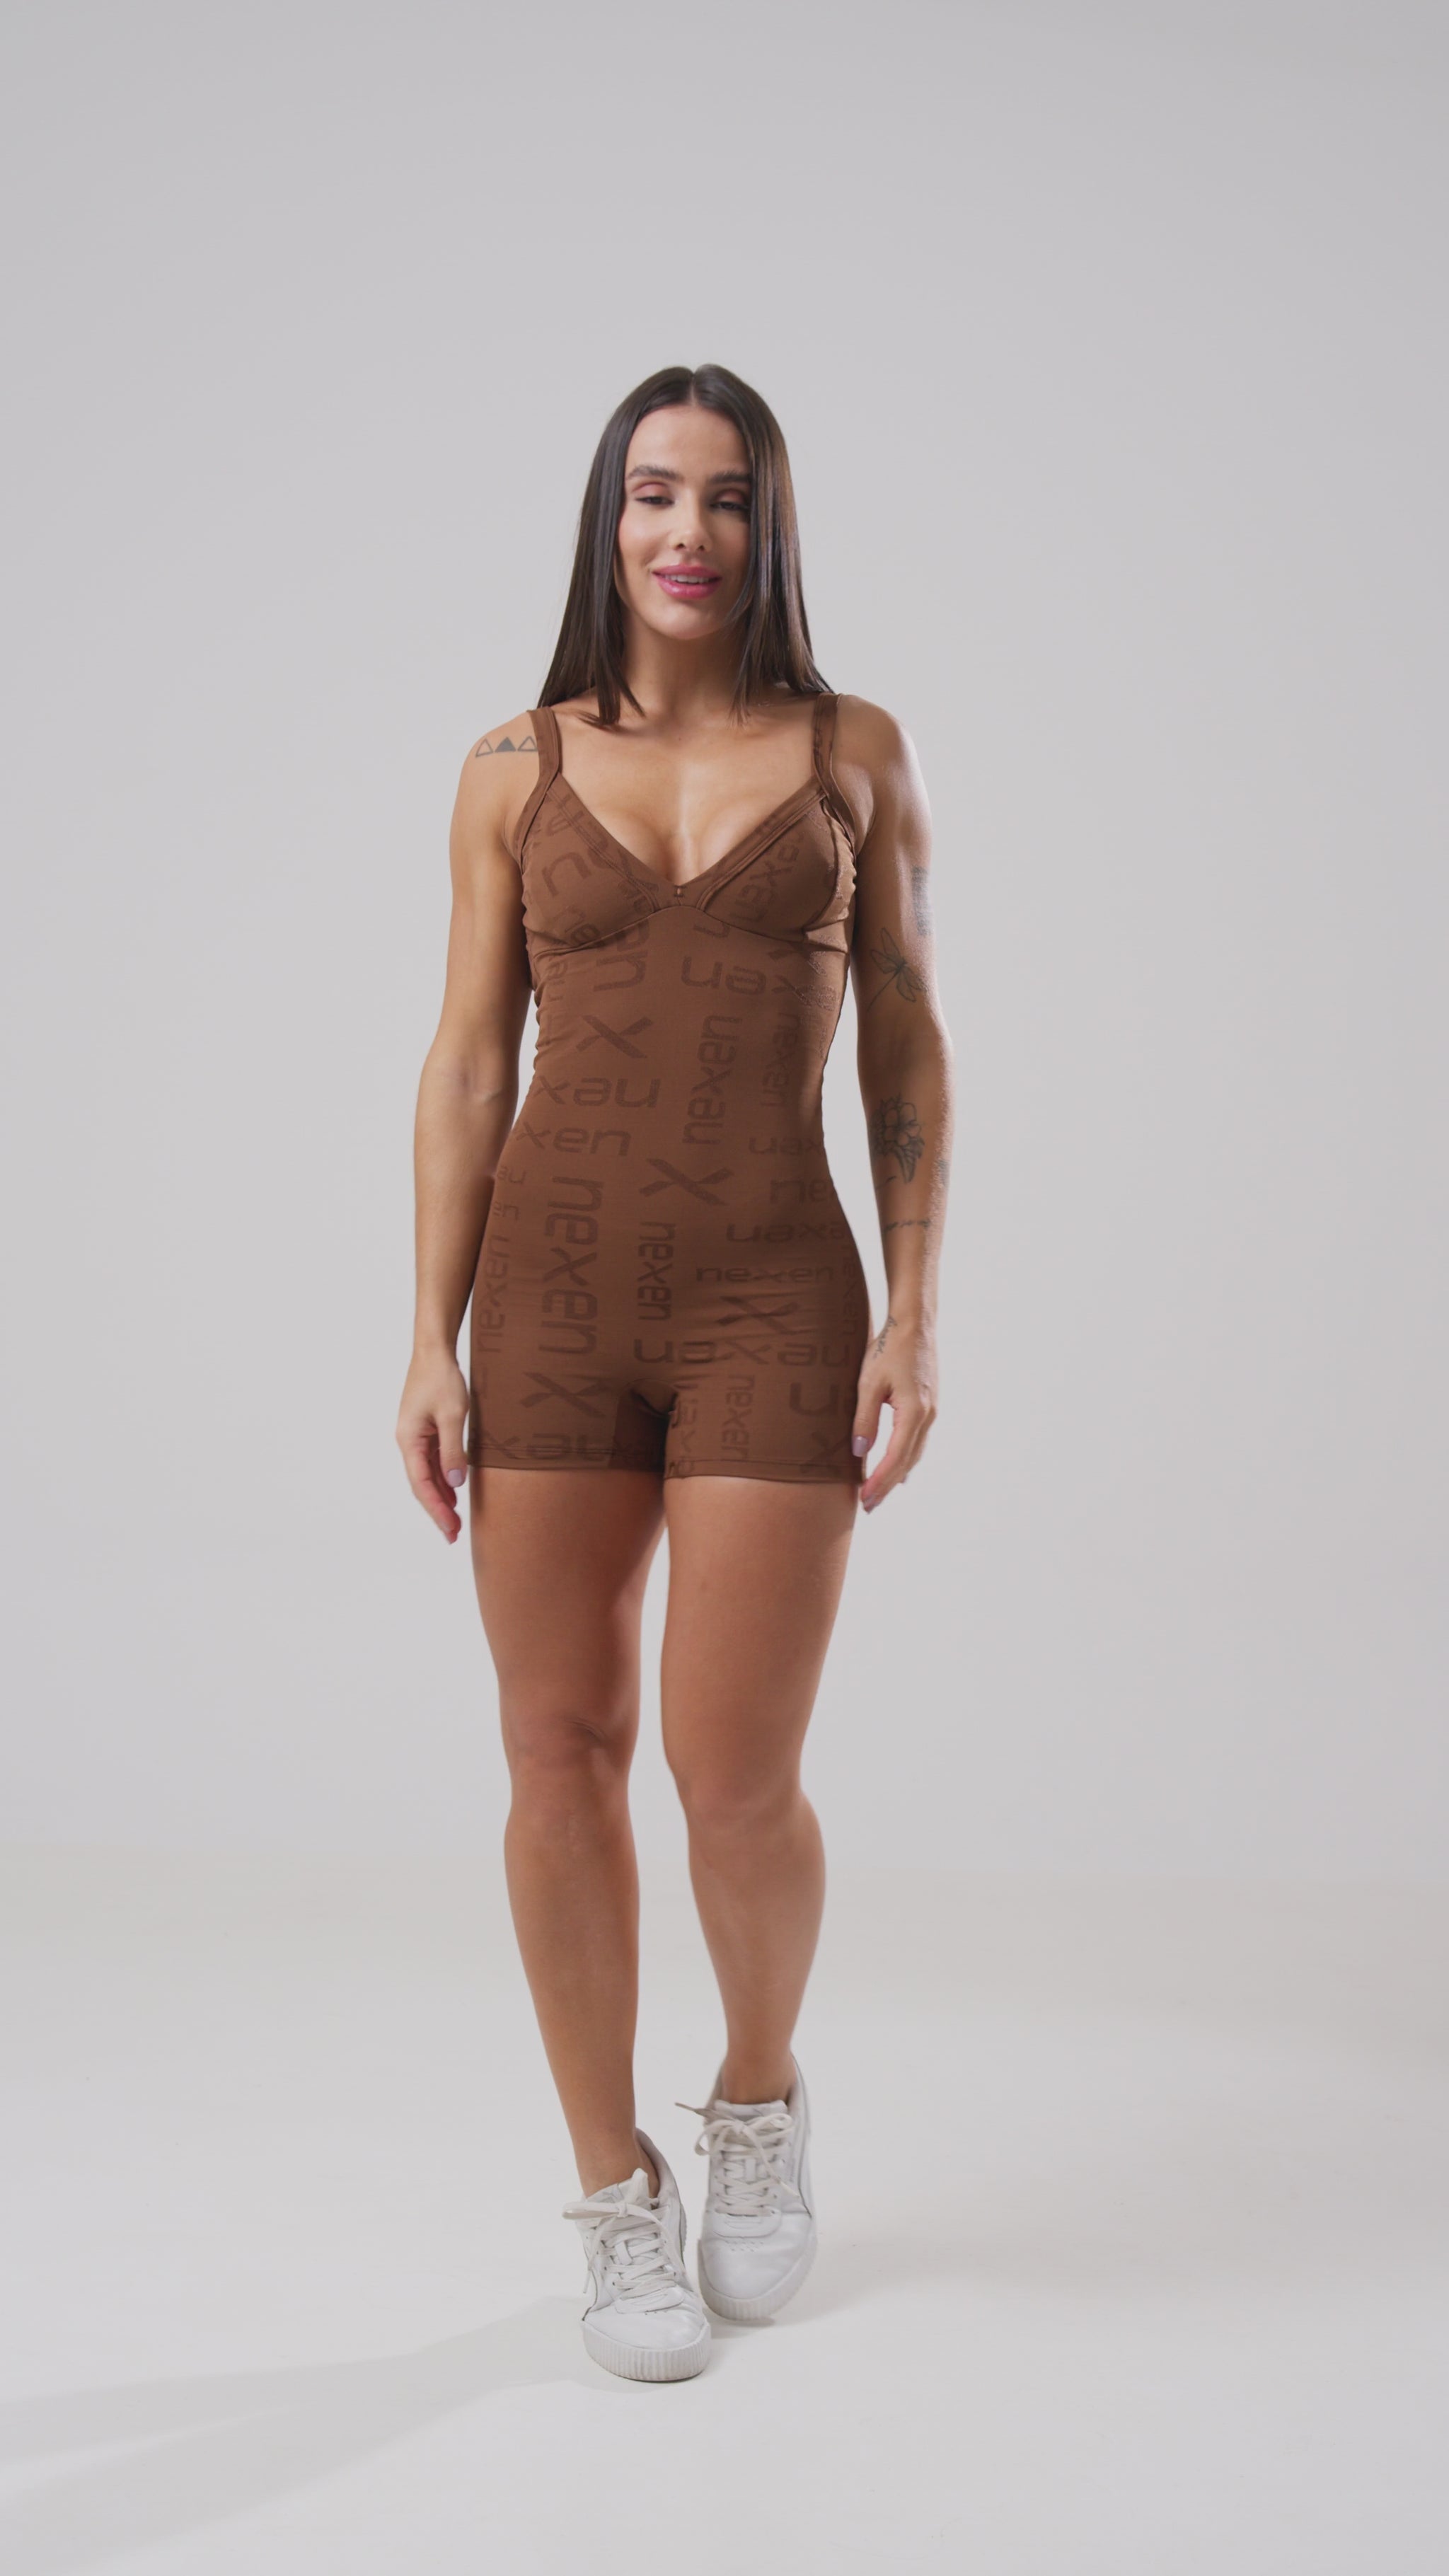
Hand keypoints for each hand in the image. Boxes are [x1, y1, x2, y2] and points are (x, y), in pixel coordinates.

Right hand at [396, 1349, 471, 1542]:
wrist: (433, 1351)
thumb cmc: (442, 1379)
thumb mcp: (453, 1414)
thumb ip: (453, 1449)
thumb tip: (455, 1483)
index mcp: (409, 1440)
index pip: (422, 1485)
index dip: (436, 1509)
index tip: (450, 1529)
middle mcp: (407, 1442)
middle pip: (421, 1485)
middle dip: (437, 1511)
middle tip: (453, 1535)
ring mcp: (415, 1437)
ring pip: (426, 1475)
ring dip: (440, 1498)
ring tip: (455, 1521)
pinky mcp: (424, 1430)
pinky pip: (432, 1462)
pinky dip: (442, 1479)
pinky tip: (453, 1492)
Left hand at [851, 1311, 936, 1512]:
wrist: (915, 1322)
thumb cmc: (888, 1348)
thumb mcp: (868, 1383)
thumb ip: (864, 1419)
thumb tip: (859, 1453)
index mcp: (914, 1412)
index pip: (895, 1458)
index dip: (880, 1482)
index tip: (865, 1500)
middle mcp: (928, 1416)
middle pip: (908, 1461)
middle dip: (888, 1485)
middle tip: (869, 1506)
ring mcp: (932, 1410)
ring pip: (915, 1453)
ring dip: (897, 1474)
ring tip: (879, 1492)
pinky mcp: (930, 1404)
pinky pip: (919, 1440)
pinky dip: (907, 1458)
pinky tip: (898, 1467)